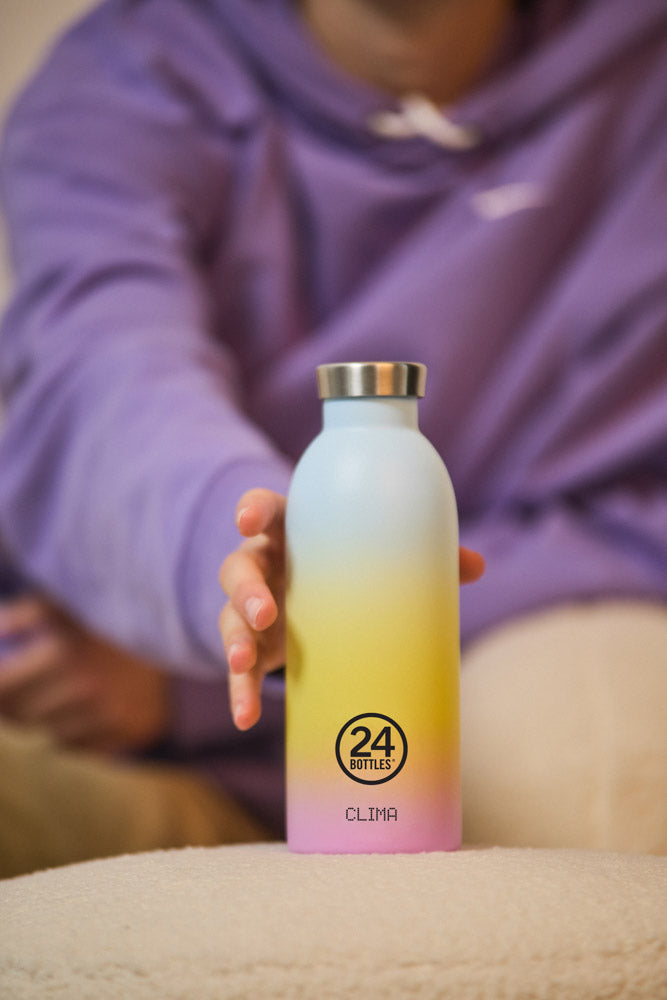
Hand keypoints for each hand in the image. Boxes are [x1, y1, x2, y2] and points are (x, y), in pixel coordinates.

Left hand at [0, 595, 169, 753]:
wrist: (174, 624)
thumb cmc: (103, 615)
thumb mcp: (59, 604)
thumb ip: (18, 617)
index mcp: (62, 653)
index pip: (3, 688)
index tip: (2, 686)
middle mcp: (87, 688)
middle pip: (22, 717)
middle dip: (15, 706)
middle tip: (23, 694)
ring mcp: (113, 714)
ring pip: (52, 736)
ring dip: (50, 720)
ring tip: (64, 695)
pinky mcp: (134, 730)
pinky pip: (86, 747)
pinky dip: (79, 734)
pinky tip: (90, 710)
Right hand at [219, 488, 484, 730]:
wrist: (316, 597)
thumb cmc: (347, 565)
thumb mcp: (375, 556)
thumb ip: (421, 557)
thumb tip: (477, 566)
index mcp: (291, 533)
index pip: (267, 511)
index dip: (254, 509)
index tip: (248, 517)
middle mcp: (262, 565)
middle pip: (239, 568)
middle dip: (246, 589)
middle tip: (264, 610)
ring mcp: (251, 607)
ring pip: (229, 617)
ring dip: (234, 639)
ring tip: (244, 660)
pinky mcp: (252, 645)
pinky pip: (238, 668)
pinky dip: (239, 691)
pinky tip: (245, 715)